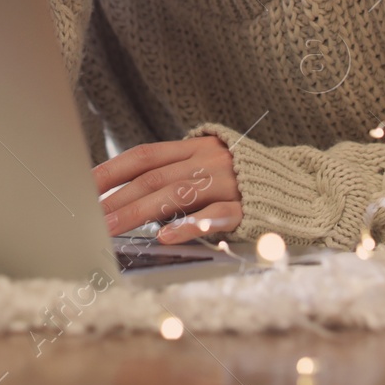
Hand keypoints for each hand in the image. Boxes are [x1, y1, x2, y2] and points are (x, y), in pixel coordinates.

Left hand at [94, 137, 242, 243]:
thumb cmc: (242, 179)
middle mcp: (208, 160)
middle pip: (154, 178)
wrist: (300, 186)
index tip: (83, 185)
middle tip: (91, 218)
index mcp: (195, 147)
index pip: (144, 156)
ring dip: (139, 213)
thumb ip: (175, 175)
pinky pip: (213, 216)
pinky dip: (187, 226)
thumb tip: (127, 197)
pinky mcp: (246, 208)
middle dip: (118, 199)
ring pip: (176, 195)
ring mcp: (228, 182)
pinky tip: (165, 236)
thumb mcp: (207, 166)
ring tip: (112, 229)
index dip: (112, 169)